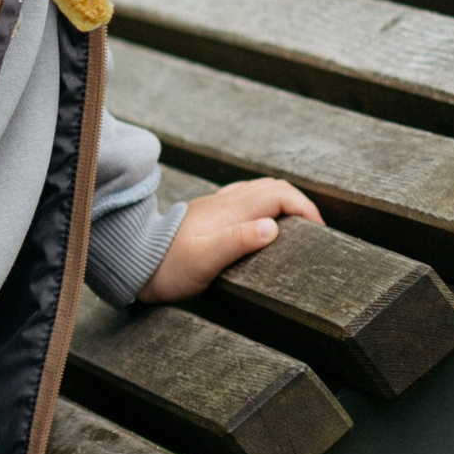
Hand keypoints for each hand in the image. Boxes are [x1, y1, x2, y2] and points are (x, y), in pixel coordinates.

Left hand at [139, 178, 321, 303]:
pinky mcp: (209, 216)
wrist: (134, 261)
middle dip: (299, 203)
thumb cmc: (168, 266)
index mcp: (231, 209)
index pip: (280, 194)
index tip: (319, 231)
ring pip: (259, 191)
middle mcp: (226, 202)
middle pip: (273, 187)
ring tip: (295, 229)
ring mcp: (217, 206)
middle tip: (314, 231)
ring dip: (283, 203)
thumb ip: (239, 241)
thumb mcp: (206, 259)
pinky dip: (264, 207)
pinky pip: (245, 200)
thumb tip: (273, 227)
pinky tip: (262, 226)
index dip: (306, 208)